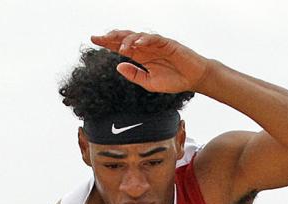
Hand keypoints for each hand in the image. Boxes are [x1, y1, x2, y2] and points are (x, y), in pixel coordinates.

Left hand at [90, 30, 211, 93]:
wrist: (193, 79)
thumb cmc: (174, 80)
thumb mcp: (149, 83)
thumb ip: (134, 75)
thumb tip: (117, 65)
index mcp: (141, 56)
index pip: (121, 47)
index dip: (108, 43)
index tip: (94, 40)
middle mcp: (146, 48)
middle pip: (126, 38)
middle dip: (111, 37)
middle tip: (98, 38)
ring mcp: (156, 44)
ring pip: (138, 36)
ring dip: (127, 40)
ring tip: (119, 46)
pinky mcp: (168, 43)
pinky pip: (154, 39)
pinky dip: (144, 40)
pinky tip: (136, 45)